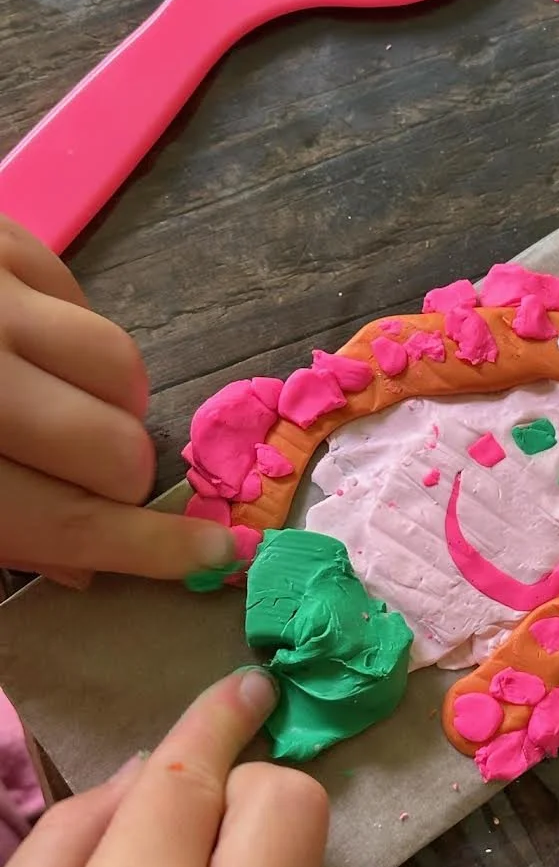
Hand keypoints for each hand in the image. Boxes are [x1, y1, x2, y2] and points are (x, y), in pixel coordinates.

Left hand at [0, 217, 233, 581]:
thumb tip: (86, 564)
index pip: (66, 521)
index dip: (150, 550)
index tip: (220, 559)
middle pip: (113, 449)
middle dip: (119, 480)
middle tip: (87, 480)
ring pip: (118, 367)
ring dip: (111, 404)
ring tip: (65, 410)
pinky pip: (83, 302)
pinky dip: (73, 340)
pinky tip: (29, 351)